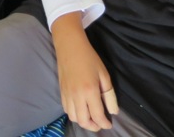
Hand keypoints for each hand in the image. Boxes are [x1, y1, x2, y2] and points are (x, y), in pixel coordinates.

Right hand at [52, 13, 118, 130]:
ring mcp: (67, 94)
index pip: (97, 115)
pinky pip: (66, 109)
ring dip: (83, 121)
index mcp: (90, 90)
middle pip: (83, 121)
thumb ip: (109, 95)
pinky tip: (81, 109)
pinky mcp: (61, 92)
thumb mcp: (104, 75)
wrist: (69, 46)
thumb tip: (113, 112)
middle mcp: (76, 95)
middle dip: (93, 126)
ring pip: (73, 117)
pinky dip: (74, 114)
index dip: (105, 123)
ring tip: (91, 117)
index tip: (109, 124)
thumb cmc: (89, 58)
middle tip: (100, 123)